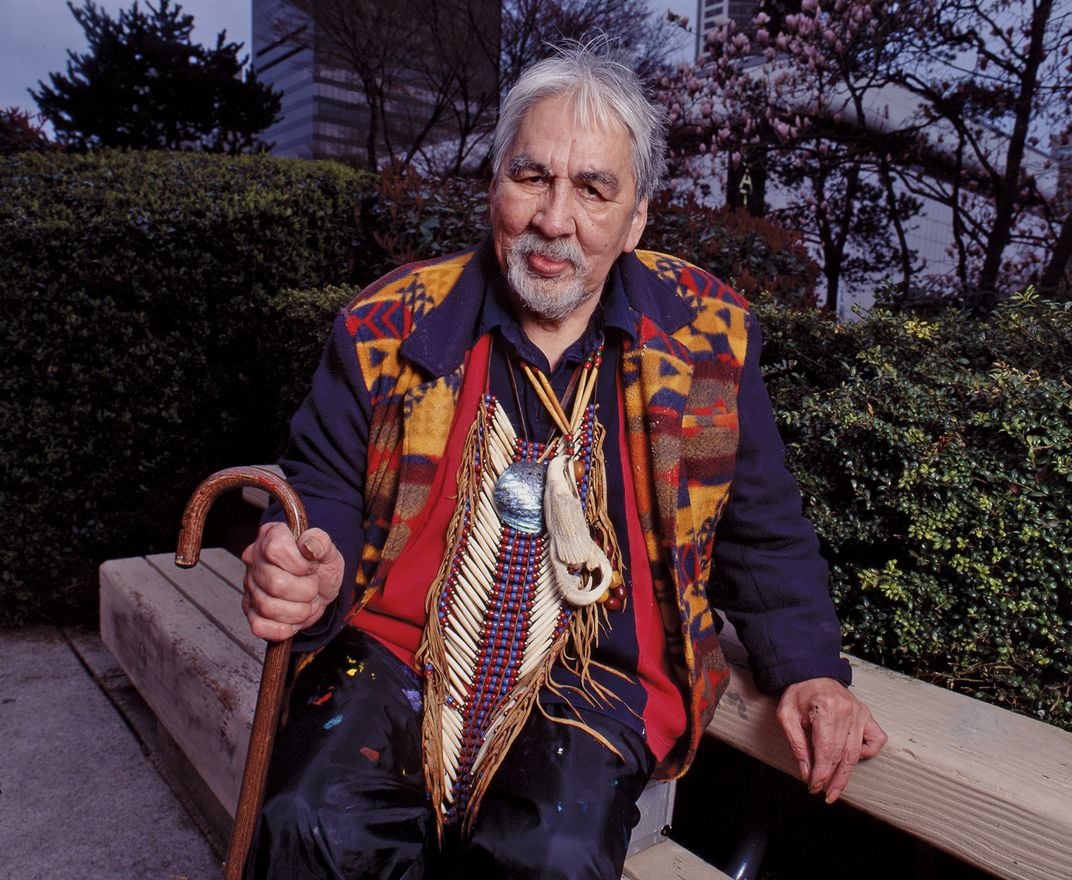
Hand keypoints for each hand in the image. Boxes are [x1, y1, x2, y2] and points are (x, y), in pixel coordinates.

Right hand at [240, 521, 343, 641]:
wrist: (322, 588)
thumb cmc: (321, 566)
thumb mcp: (329, 551)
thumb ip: (321, 542)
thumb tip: (309, 544)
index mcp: (270, 537)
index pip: (275, 550)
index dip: (299, 564)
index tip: (311, 566)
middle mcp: (254, 560)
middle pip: (275, 584)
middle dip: (306, 591)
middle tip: (312, 586)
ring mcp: (249, 587)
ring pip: (269, 608)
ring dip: (299, 611)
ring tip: (306, 601)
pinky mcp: (250, 611)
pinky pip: (260, 627)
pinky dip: (285, 628)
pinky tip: (294, 618)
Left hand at [776, 677, 886, 803]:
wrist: (811, 671)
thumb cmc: (798, 694)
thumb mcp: (786, 715)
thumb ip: (796, 744)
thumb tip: (806, 772)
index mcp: (825, 709)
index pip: (826, 752)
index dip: (821, 774)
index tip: (813, 787)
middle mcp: (847, 712)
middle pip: (843, 756)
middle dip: (833, 779)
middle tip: (826, 795)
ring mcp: (860, 713)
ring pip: (857, 753)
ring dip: (846, 774)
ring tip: (836, 789)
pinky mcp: (867, 714)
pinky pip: (877, 740)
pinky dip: (868, 752)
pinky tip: (853, 757)